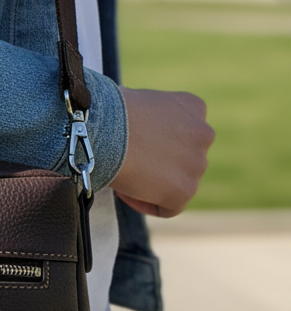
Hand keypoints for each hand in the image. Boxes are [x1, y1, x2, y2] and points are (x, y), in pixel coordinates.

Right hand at [111, 87, 214, 217]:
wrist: (106, 129)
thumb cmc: (111, 111)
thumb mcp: (144, 103)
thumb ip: (157, 119)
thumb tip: (146, 137)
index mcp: (194, 106)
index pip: (186, 131)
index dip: (161, 140)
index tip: (139, 145)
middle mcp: (204, 134)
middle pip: (186, 158)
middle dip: (161, 162)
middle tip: (131, 162)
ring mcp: (198, 164)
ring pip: (179, 183)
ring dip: (155, 183)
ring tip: (125, 176)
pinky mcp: (185, 190)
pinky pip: (168, 207)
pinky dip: (147, 203)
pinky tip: (126, 192)